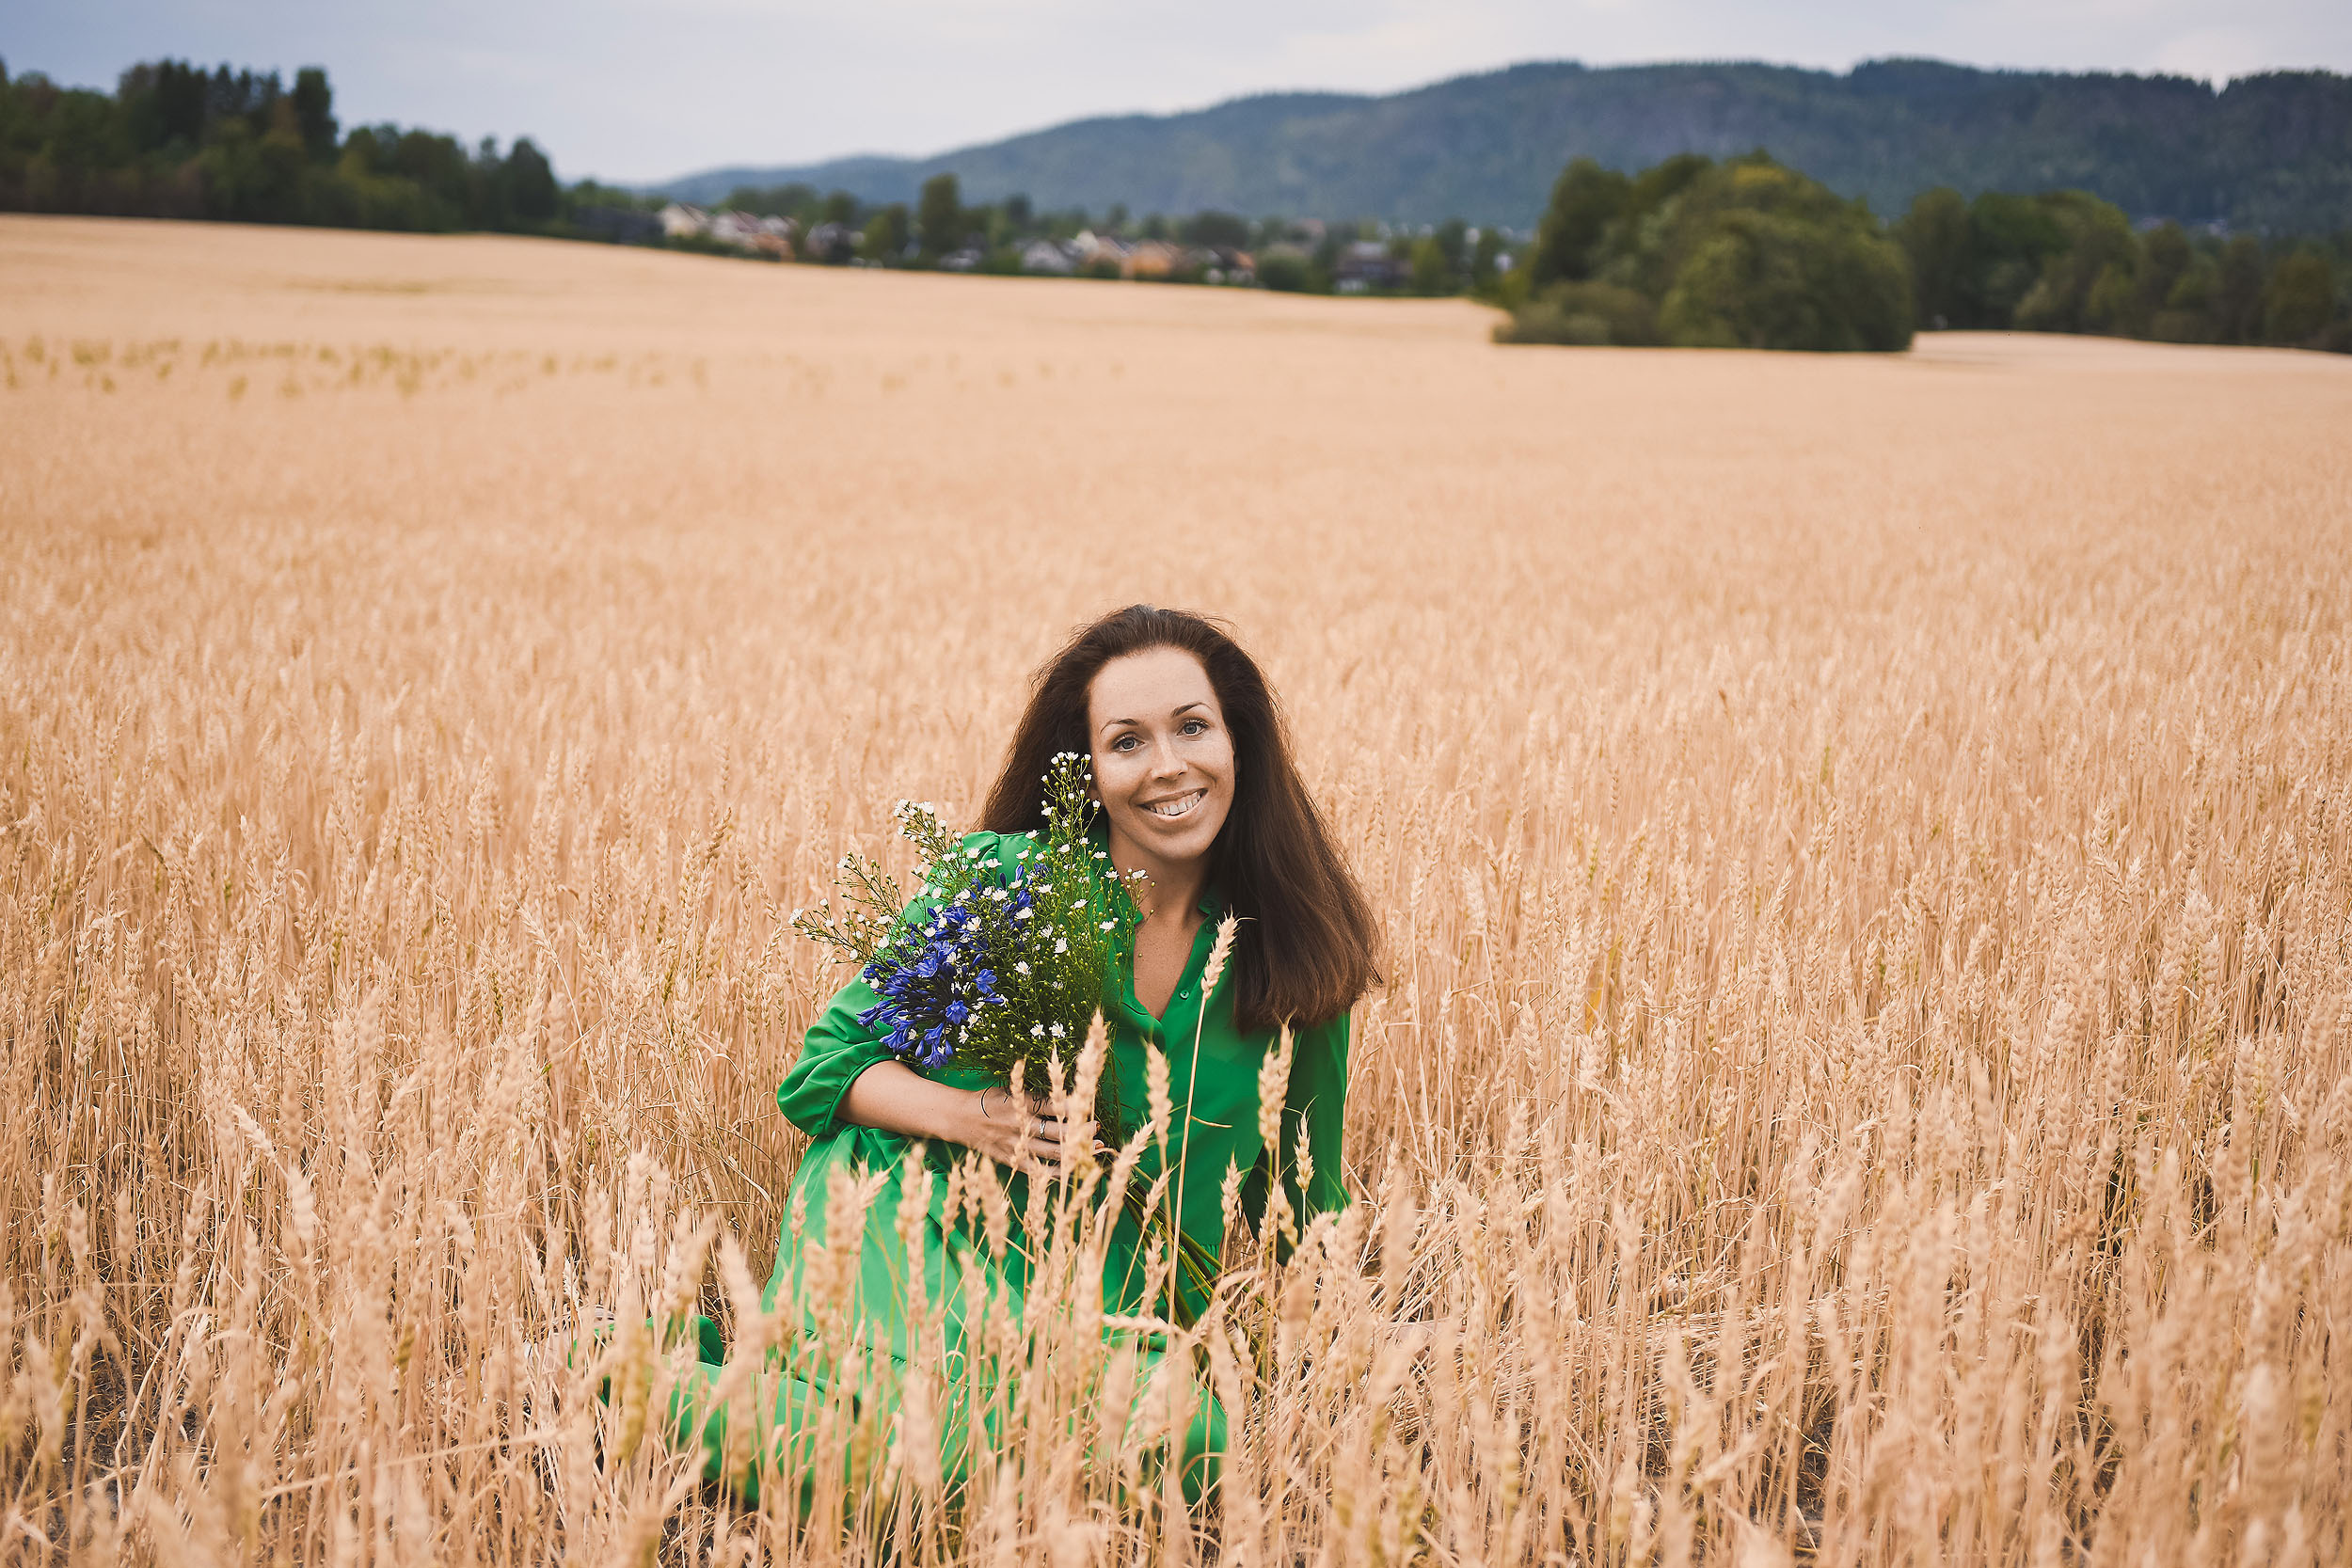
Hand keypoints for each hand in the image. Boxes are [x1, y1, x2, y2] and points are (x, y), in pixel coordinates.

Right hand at [960, 1085, 1101, 1176]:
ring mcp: (1017, 1146)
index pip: (1053, 1105)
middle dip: (1079, 1130)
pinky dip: (1056, 1172)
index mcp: (1021, 1105)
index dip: (1073, 1106)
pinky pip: (1037, 1171)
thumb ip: (1035, 1097)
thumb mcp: (1011, 1090)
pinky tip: (1073, 1169)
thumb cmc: (988, 1101)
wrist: (960, 1119)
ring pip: (1051, 1152)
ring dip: (1075, 1150)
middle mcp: (1021, 1126)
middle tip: (1096, 1128)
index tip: (1089, 1104)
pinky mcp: (1012, 1161)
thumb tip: (1066, 1100)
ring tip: (1095, 1149)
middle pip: (1057, 1131)